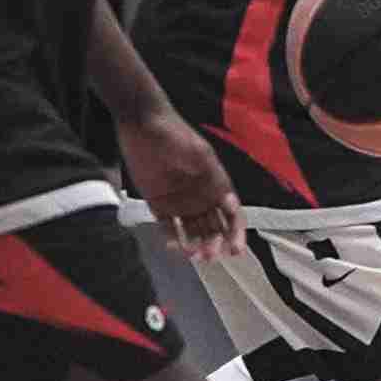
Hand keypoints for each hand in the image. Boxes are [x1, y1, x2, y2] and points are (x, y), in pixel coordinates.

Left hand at [119, 109, 246, 260]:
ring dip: (196, 245)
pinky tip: (174, 246)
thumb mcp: (198, 153)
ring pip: (193, 231)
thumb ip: (213, 177)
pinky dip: (172, 239)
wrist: (143, 125)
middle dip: (215, 244)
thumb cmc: (175, 134)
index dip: (236, 233)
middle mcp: (201, 197)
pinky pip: (168, 227)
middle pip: (214, 228)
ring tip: (193, 255)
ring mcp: (180, 202)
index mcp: (215, 184)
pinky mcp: (159, 204)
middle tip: (210, 255)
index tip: (236, 250)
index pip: (232, 215)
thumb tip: (230, 202)